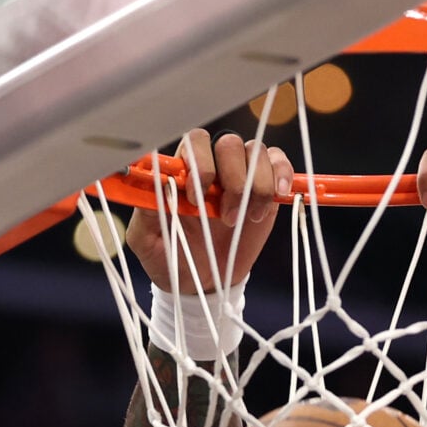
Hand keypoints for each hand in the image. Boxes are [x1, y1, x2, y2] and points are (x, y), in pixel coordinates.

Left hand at [126, 129, 290, 294]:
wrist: (203, 283)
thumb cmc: (172, 258)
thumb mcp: (147, 241)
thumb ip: (145, 212)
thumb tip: (153, 184)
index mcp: (184, 172)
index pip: (195, 142)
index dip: (201, 162)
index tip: (197, 197)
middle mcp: (214, 166)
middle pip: (229, 144)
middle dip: (232, 179)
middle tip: (227, 218)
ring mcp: (242, 175)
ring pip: (256, 152)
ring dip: (256, 184)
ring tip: (249, 219)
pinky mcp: (266, 188)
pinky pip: (279, 162)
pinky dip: (281, 174)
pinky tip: (276, 196)